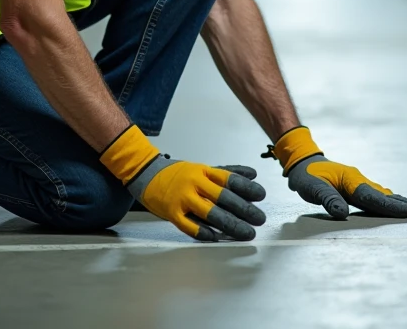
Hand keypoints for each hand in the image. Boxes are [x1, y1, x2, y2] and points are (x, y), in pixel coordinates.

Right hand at [101, 126, 266, 240]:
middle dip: (245, 210)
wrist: (145, 174)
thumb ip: (227, 172)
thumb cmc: (179, 174)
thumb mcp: (203, 168)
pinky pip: (189, 225)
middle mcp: (195, 183)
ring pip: (210, 213)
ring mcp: (182, 198)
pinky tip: (216, 239)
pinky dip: (203, 233)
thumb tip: (253, 175)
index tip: (261, 196)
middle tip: (260, 219)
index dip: (247, 188)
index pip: (229, 179)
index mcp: (204, 171)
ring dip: (231, 225)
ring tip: (247, 232)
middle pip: (224, 198)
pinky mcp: (171, 212)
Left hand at [265, 126, 406, 219]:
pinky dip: (389, 200)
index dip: (389, 206)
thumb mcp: (311, 187)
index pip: (371, 196)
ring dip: (399, 202)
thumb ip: (327, 199)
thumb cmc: (306, 176)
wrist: (303, 161)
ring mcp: (359, 183)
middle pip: (382, 195)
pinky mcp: (357, 187)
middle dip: (402, 204)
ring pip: (382, 194)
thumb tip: (342, 213)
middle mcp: (358, 180)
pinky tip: (398, 203)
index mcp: (349, 179)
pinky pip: (377, 194)